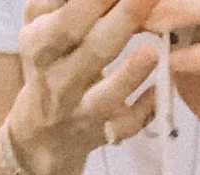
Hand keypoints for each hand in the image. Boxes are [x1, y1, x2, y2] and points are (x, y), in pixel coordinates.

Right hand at [10, 0, 163, 174]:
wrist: (40, 133)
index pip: (69, 16)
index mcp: (39, 42)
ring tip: (154, 50)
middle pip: (91, 49)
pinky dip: (142, 111)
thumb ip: (61, 1)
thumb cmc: (51, 60)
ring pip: (105, 96)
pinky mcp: (100, 136)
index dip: (95, 0)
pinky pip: (123, 128)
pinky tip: (160, 90)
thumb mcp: (42, 23)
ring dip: (130, 74)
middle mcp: (56, 79)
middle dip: (123, 19)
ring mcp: (79, 112)